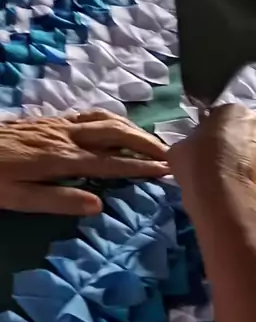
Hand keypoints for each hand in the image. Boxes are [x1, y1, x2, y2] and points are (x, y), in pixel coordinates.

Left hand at [0, 110, 168, 214]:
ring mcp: (57, 124)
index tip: (167, 171)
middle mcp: (65, 136)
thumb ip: (59, 201)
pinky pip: (89, 115)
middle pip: (115, 133)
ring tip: (151, 141)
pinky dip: (111, 120)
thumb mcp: (19, 198)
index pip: (111, 163)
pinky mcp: (50, 120)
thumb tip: (99, 206)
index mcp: (61, 159)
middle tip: (170, 155)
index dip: (141, 167)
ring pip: (104, 119)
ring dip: (132, 128)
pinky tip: (116, 127)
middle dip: (145, 142)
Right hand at [168, 104, 255, 205]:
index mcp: (234, 111)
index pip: (225, 119)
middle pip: (252, 133)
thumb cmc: (198, 167)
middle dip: (244, 146)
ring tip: (246, 182)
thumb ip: (191, 143)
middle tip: (230, 167)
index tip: (212, 151)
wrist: (225, 199)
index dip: (218, 136)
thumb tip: (193, 148)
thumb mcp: (180, 150)